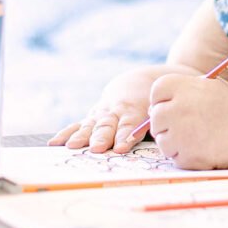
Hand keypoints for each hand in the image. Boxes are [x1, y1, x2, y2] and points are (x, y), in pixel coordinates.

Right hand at [48, 64, 196, 152]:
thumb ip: (164, 119)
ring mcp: (104, 111)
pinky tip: (55, 143)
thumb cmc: (160, 97)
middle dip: (103, 136)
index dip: (126, 134)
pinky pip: (79, 124)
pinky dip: (67, 133)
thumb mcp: (167, 103)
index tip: (120, 146)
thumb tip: (171, 135)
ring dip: (83, 136)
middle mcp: (117, 109)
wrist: (145, 79)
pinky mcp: (95, 115)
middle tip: (97, 148)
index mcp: (137, 106)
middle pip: (109, 123)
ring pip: (92, 123)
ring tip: (73, 147)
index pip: (131, 122)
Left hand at [148, 73, 227, 168]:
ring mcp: (181, 133)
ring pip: (162, 140)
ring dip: (174, 141)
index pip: (156, 91)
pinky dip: (184, 156)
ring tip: (196, 137)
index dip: (163, 100)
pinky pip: (174, 157)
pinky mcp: (187, 156)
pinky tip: (201, 148)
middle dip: (166, 123)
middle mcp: (179, 108)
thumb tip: (153, 107)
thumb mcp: (209, 86)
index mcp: (185, 86)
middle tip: (186, 125)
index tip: (175, 106)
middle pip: (155, 117)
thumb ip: (183, 90)